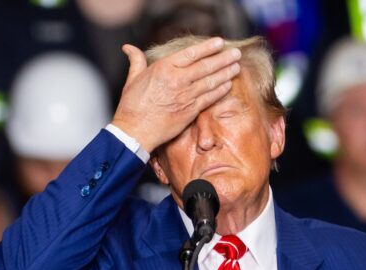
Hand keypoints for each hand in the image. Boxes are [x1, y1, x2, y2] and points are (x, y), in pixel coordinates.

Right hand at [111, 37, 240, 152]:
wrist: (134, 131)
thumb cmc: (131, 106)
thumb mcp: (132, 79)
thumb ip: (136, 61)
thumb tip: (128, 48)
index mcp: (164, 68)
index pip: (191, 54)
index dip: (208, 47)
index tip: (220, 43)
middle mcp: (177, 80)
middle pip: (206, 66)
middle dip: (223, 59)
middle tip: (236, 53)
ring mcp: (185, 96)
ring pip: (211, 82)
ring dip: (226, 73)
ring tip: (236, 66)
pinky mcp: (190, 111)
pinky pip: (209, 98)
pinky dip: (220, 91)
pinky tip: (228, 85)